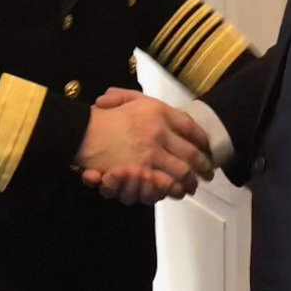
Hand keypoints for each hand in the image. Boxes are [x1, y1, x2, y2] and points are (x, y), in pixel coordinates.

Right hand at [74, 95, 211, 202]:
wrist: (81, 132)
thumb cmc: (105, 116)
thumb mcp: (129, 100)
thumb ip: (152, 104)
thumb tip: (175, 115)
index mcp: (159, 112)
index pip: (192, 127)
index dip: (204, 141)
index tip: (209, 150)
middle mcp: (159, 131)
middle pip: (192, 154)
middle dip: (203, 168)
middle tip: (206, 175)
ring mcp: (151, 153)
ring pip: (181, 174)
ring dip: (188, 183)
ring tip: (190, 186)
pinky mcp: (141, 172)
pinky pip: (164, 185)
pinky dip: (171, 190)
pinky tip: (175, 190)